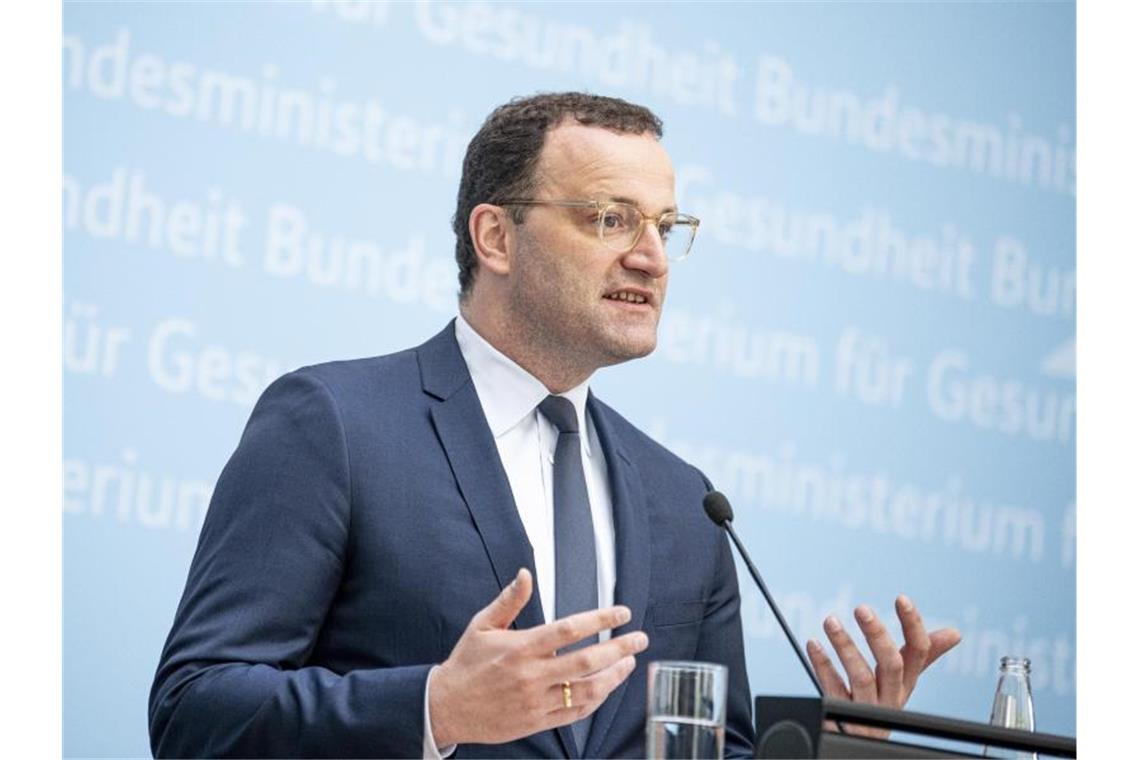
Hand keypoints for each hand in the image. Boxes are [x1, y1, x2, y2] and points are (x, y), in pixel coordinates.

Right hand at [428, 568, 649, 746]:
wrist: (445, 707)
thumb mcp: (482, 625)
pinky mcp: (537, 721)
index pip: (570, 629)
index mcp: (521, 647)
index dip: (601, 619)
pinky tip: (606, 687)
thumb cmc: (465, 663)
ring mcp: (536, 701)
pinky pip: (575, 712)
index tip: (622, 613)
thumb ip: (508, 600)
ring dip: (614, 676)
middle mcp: (531, 674)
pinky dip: (595, 700)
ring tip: (628, 662)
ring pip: (587, 689)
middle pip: (587, 660)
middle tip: (640, 639)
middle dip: (619, 648)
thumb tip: (525, 574)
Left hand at [806, 594, 960, 738]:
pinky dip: (823, 665)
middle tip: (861, 608)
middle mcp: (890, 697)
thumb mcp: (902, 683)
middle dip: (878, 635)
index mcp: (905, 684)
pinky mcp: (842, 717)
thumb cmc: (880, 707)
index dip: (913, 626)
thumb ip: (921, 656)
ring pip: (862, 678)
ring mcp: (867, 710)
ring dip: (845, 647)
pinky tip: (814, 644)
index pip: (918, 653)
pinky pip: (833, 690)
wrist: (857, 743)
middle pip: (891, 665)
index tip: (902, 599)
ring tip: (830, 621)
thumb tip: (955, 633)